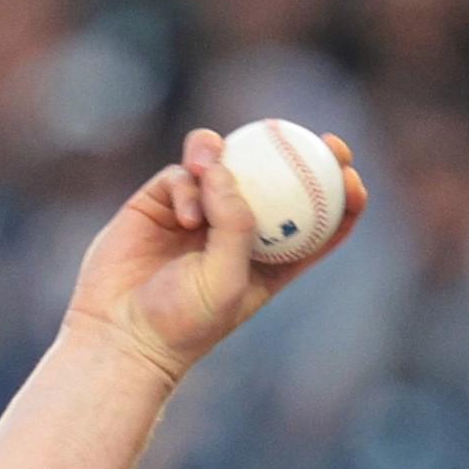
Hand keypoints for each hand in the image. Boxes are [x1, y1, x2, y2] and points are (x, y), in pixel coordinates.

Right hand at [62, 126, 368, 385]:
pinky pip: (183, 174)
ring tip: (213, 169)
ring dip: (227, 158)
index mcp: (273, 260)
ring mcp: (202, 212)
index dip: (340, 193)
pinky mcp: (163, 201)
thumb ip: (235, 226)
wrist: (120, 331)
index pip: (318, 221)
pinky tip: (184, 216)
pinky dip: (188, 185)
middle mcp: (240, 231)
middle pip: (279, 181)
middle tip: (315, 137)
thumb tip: (228, 171)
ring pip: (227, 164)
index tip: (348, 172)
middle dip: (301, 152)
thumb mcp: (225, 280)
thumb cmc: (184, 321)